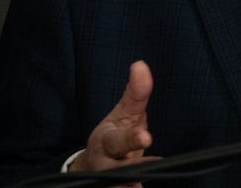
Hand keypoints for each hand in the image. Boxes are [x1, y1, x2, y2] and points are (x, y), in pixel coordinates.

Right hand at [69, 61, 160, 186]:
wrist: (94, 166)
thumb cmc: (114, 136)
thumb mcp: (124, 114)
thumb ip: (136, 94)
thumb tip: (141, 65)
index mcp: (108, 142)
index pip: (119, 140)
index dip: (132, 139)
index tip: (146, 136)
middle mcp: (107, 165)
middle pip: (118, 171)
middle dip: (130, 171)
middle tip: (145, 172)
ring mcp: (111, 182)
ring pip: (123, 187)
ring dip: (131, 186)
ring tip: (139, 185)